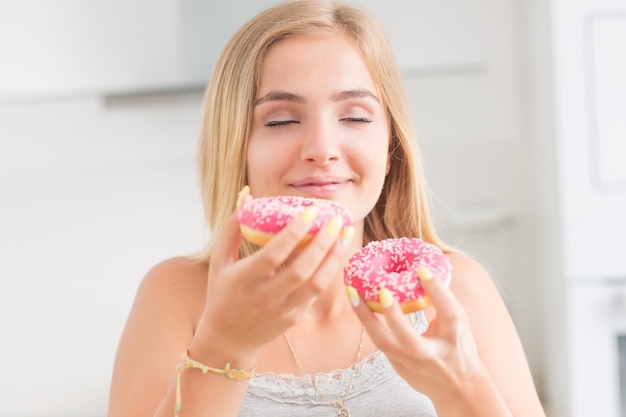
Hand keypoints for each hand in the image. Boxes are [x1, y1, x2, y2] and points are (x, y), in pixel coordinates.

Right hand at [192, 195, 353, 361]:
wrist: (227, 339)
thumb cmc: (222, 292)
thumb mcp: (219, 260)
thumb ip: (232, 227)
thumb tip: (247, 194)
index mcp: (243, 280)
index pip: (274, 254)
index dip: (294, 233)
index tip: (311, 211)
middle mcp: (264, 298)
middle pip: (301, 269)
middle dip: (323, 243)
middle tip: (336, 220)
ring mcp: (282, 311)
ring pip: (316, 284)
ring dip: (334, 257)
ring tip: (345, 234)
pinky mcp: (294, 318)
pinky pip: (317, 292)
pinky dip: (330, 271)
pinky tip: (337, 252)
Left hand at [348, 270, 488, 405]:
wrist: (458, 388)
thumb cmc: (458, 347)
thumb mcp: (457, 323)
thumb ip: (441, 300)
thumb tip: (420, 270)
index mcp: (453, 337)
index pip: (449, 313)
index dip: (436, 291)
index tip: (421, 269)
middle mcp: (432, 354)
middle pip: (409, 340)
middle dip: (394, 315)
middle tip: (382, 290)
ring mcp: (412, 365)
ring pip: (383, 343)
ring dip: (365, 317)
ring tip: (352, 293)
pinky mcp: (398, 368)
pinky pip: (379, 341)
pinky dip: (367, 322)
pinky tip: (357, 304)